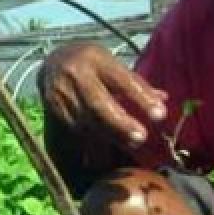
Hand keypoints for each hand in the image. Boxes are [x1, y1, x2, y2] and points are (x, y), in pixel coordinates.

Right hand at [39, 42, 167, 149]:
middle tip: (140, 138)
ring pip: (87, 122)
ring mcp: (62, 96)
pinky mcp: (54, 113)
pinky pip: (76, 132)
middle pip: (98, 104)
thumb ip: (135, 82)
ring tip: (131, 146)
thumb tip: (162, 100)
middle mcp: (76, 76)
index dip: (141, 98)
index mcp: (96, 60)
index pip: (122, 80)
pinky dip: (93, 143)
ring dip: (110, 137)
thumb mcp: (111, 62)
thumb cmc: (90, 62)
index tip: (160, 115)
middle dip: (120, 124)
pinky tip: (108, 154)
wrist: (51, 62)